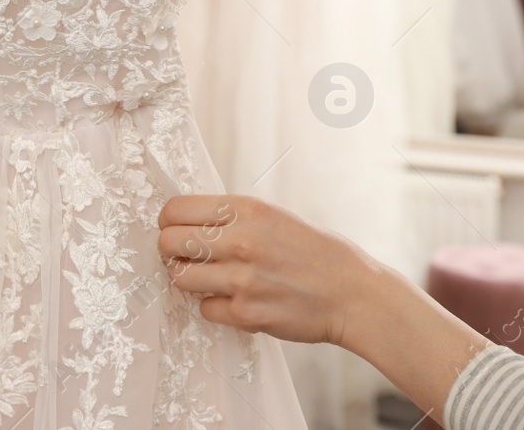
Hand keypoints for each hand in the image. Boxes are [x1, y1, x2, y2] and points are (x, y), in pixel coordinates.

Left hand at [158, 193, 376, 346]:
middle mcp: (241, 241)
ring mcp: (242, 280)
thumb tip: (184, 220)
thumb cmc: (315, 253)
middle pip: (168, 243)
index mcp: (246, 210)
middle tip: (184, 256)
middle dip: (171, 251)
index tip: (174, 229)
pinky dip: (215, 306)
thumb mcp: (273, 216)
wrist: (356, 296)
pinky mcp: (247, 314)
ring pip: (180, 278)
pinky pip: (205, 309)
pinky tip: (235, 300)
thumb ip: (230, 217)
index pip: (175, 209)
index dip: (168, 221)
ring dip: (189, 279)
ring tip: (208, 278)